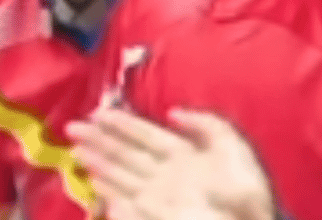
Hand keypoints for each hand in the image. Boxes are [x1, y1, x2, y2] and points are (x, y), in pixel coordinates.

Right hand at [66, 107, 275, 219]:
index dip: (122, 123)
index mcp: (183, 153)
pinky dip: (110, 194)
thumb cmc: (249, 192)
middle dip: (100, 140)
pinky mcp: (157, 215)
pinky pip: (129, 203)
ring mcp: (160, 197)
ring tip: (76, 150)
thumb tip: (171, 112)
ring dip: (98, 163)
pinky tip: (94, 184)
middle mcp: (165, 173)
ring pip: (122, 175)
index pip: (145, 134)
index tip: (98, 113)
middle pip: (126, 153)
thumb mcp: (232, 146)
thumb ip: (204, 124)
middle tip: (72, 127)